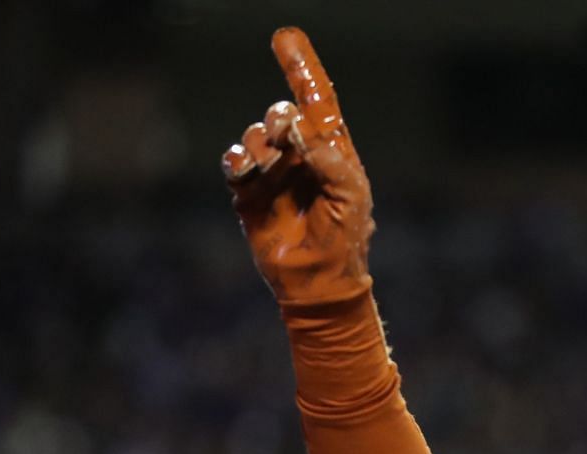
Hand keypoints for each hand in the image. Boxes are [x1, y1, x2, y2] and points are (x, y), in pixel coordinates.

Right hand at [222, 28, 374, 306]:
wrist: (318, 283)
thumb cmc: (344, 240)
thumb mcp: (351, 195)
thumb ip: (329, 157)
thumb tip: (296, 125)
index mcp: (330, 151)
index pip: (316, 100)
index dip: (302, 68)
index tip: (285, 37)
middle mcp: (299, 156)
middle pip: (281, 115)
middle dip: (280, 118)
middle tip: (284, 131)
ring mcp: (272, 173)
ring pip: (256, 136)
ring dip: (261, 143)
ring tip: (268, 165)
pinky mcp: (248, 193)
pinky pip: (235, 162)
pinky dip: (237, 159)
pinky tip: (244, 166)